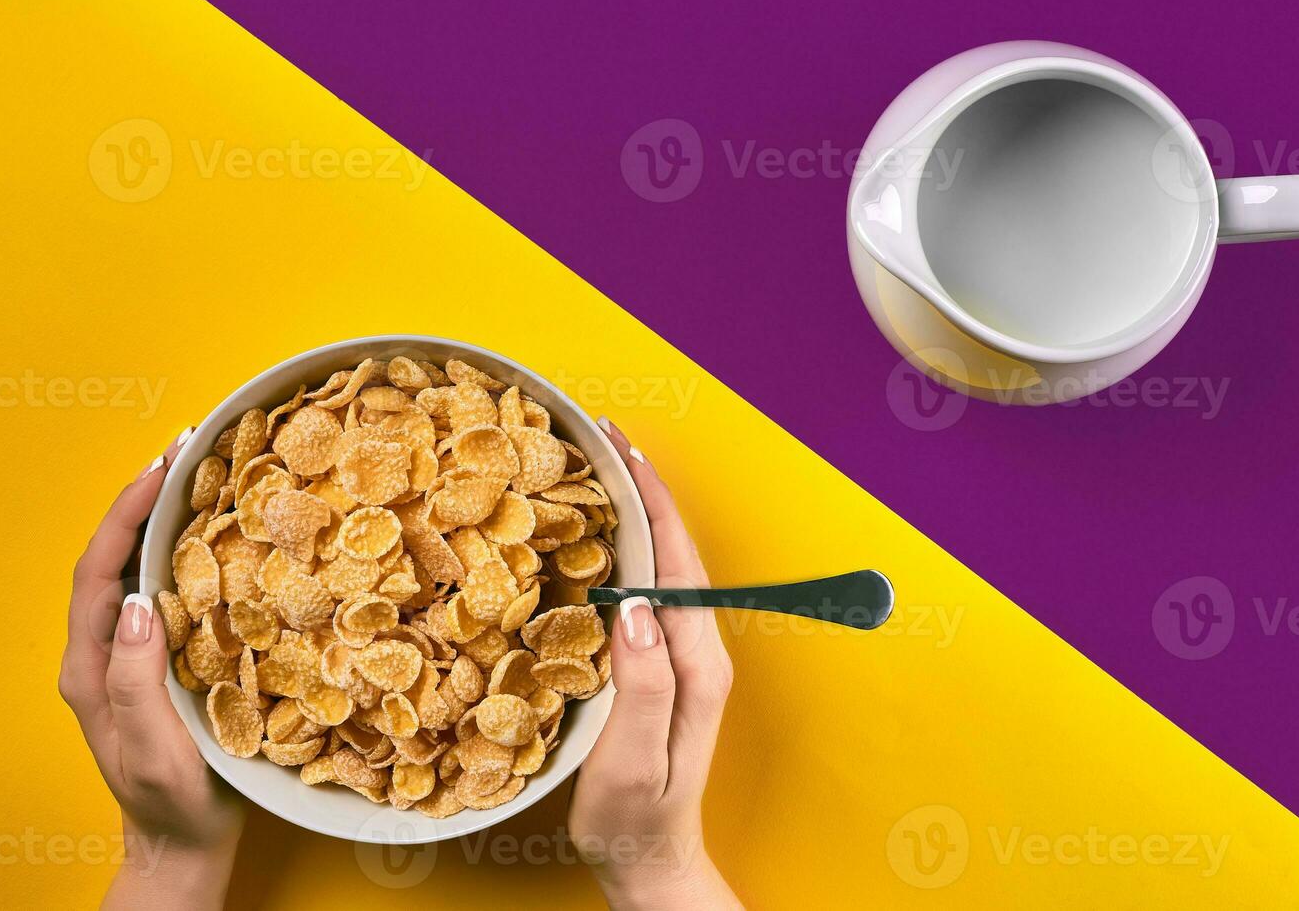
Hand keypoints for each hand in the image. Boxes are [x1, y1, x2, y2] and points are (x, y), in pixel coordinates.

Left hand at [60, 430, 243, 910]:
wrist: (183, 845)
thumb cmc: (171, 804)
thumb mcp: (151, 748)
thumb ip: (134, 679)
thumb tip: (137, 602)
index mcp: (89, 667)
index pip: (97, 571)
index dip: (125, 513)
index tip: (162, 466)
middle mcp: (102, 653)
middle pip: (113, 558)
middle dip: (143, 499)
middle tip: (187, 451)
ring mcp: (129, 657)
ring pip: (137, 571)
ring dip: (164, 520)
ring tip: (203, 478)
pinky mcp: (160, 663)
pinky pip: (167, 593)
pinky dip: (187, 554)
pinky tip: (220, 538)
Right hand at [569, 419, 740, 910]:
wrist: (650, 862)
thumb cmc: (636, 821)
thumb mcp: (634, 762)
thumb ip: (643, 685)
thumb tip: (634, 606)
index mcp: (698, 663)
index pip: (678, 563)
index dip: (654, 502)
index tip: (626, 451)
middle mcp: (698, 650)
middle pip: (676, 552)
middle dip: (648, 489)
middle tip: (608, 435)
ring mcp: (682, 657)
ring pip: (664, 566)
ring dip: (639, 512)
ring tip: (605, 466)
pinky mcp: (662, 666)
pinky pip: (647, 590)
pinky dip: (628, 549)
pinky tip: (600, 536)